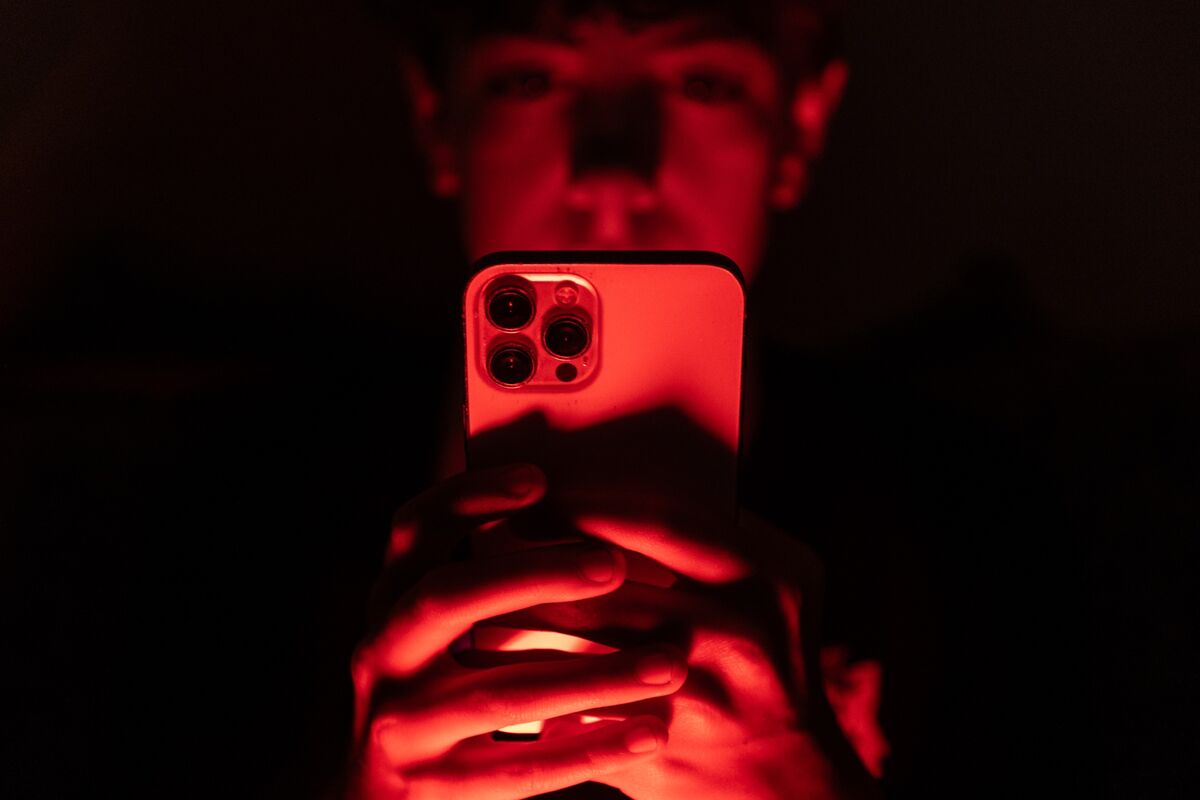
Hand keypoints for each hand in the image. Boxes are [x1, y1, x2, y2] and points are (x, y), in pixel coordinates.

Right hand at [346, 464, 689, 799]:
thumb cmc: (432, 704)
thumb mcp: (433, 638)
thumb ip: (480, 587)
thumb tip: (571, 515)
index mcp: (388, 607)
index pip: (414, 531)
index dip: (471, 497)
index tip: (540, 480)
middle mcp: (380, 658)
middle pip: (448, 598)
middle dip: (534, 573)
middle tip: (614, 565)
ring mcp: (399, 729)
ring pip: (500, 692)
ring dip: (593, 675)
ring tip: (669, 663)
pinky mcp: (427, 791)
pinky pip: (521, 770)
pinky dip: (590, 750)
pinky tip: (648, 733)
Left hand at [492, 499, 882, 799]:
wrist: (785, 777)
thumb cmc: (768, 659)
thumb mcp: (772, 585)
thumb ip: (709, 536)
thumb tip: (600, 492)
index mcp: (766, 573)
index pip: (658, 519)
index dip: (586, 501)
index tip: (534, 491)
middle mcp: (740, 628)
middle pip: (607, 578)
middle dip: (536, 555)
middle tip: (486, 535)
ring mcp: (701, 689)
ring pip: (580, 637)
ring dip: (518, 610)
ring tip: (478, 589)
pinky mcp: (661, 738)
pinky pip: (576, 697)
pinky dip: (530, 672)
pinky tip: (494, 656)